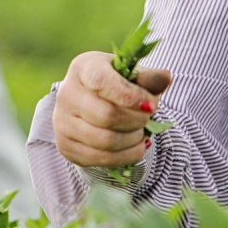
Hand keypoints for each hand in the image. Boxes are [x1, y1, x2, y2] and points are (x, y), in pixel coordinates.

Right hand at [52, 50, 171, 167]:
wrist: (92, 103)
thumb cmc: (117, 86)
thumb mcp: (132, 76)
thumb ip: (149, 77)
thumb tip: (166, 77)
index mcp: (83, 68)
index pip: (103, 82)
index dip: (131, 96)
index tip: (151, 105)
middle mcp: (66, 94)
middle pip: (107, 115)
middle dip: (136, 120)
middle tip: (148, 117)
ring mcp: (62, 122)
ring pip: (105, 141)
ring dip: (133, 139)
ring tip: (141, 132)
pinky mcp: (65, 146)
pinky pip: (101, 159)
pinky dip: (126, 156)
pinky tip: (136, 146)